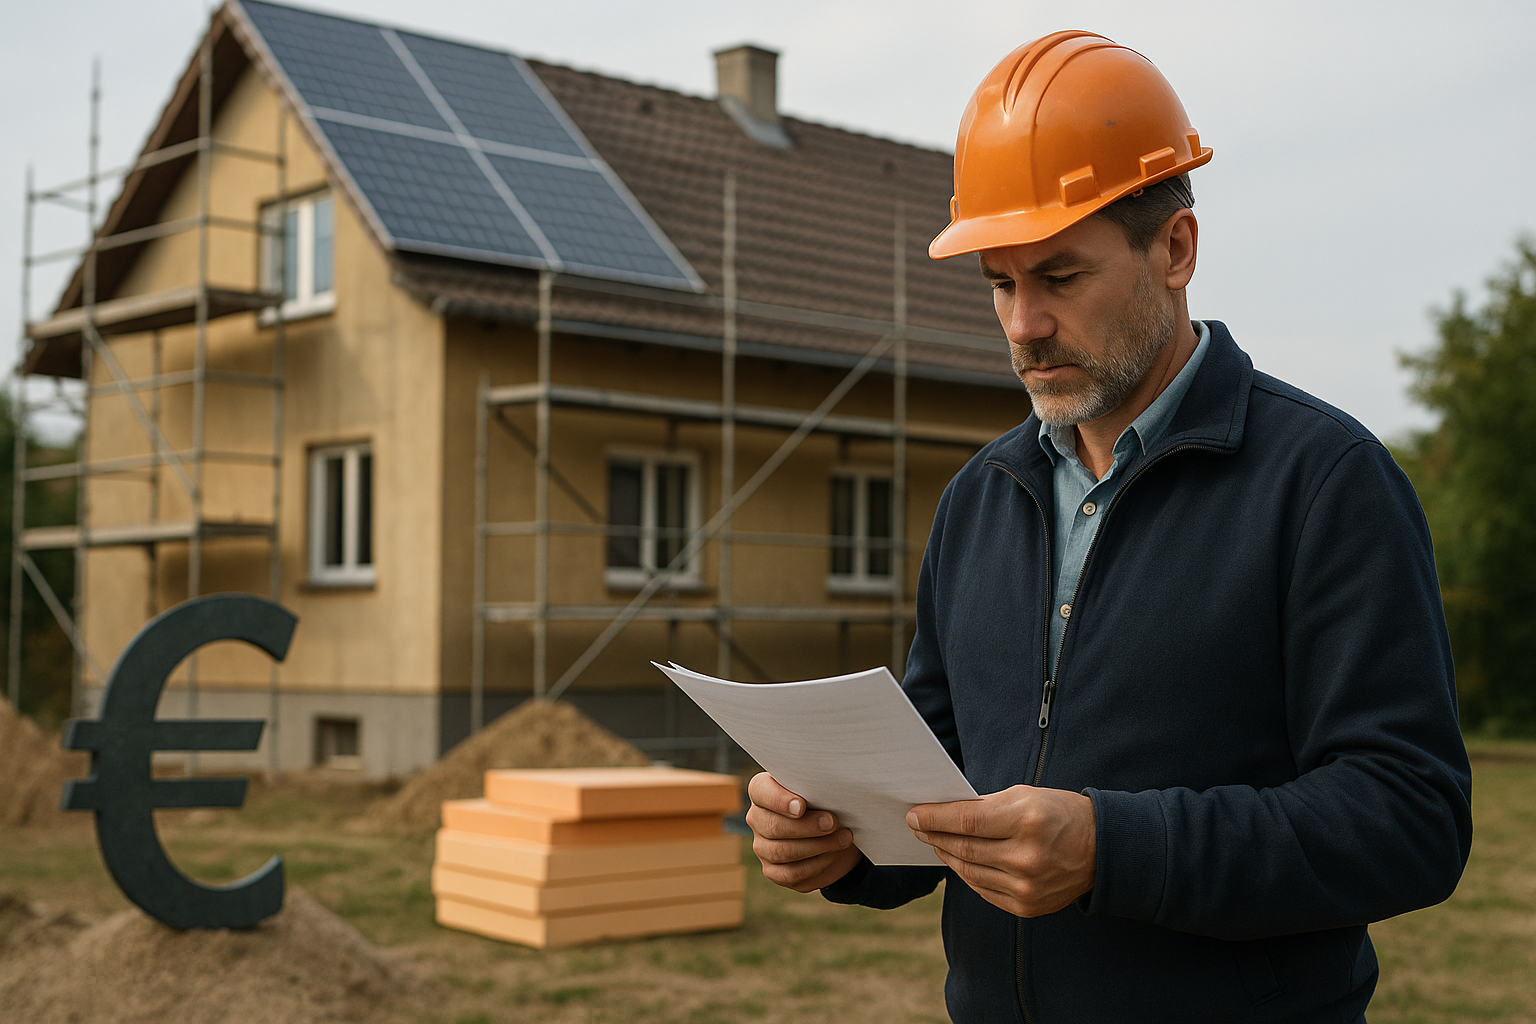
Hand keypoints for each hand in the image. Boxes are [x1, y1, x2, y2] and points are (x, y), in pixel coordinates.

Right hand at [746, 772, 862, 891]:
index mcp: (763, 791)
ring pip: (783, 851)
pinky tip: (833, 854)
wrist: (833, 832)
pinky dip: (816, 864)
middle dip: (807, 826)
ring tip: (844, 838)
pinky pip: (791, 872)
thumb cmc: (824, 801)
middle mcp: (757, 818)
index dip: (779, 800)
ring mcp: (762, 847)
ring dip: (818, 846)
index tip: (802, 806)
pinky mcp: (773, 871)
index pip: (760, 791)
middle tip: (833, 822)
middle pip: (774, 826)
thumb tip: (827, 795)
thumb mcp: (821, 790)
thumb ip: (816, 788)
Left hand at [907, 785, 1095, 916]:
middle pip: (964, 848)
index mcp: (1027, 822)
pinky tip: (957, 860)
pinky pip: (983, 889)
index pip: (967, 822)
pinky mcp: (1026, 907)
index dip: (936, 818)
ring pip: (970, 871)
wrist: (1102, 849)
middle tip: (917, 827)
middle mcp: (1026, 858)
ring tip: (934, 842)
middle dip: (935, 835)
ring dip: (947, 855)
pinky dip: (966, 873)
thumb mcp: (1025, 796)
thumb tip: (944, 814)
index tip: (914, 815)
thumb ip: (985, 806)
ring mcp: (1027, 887)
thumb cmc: (1059, 813)